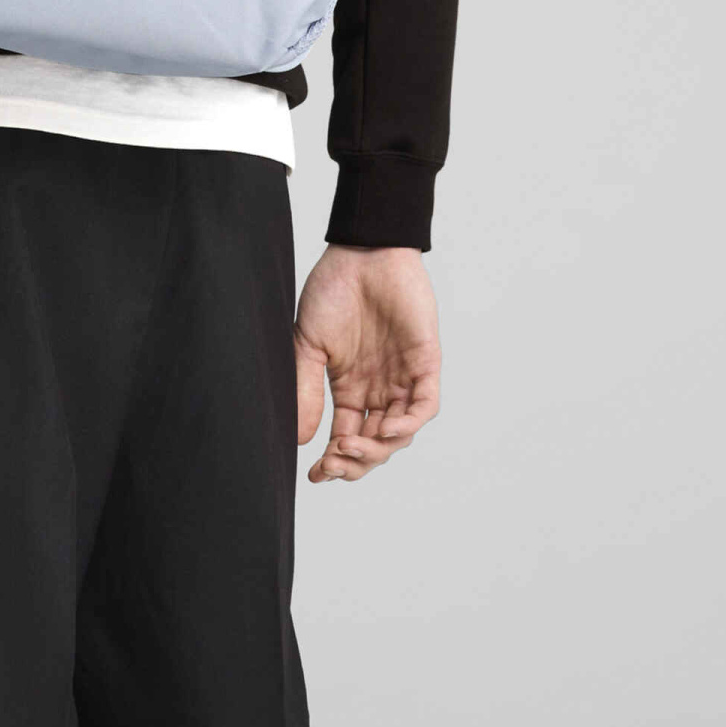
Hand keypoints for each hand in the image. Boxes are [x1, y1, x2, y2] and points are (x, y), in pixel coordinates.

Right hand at [294, 245, 441, 484]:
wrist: (362, 250)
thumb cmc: (333, 290)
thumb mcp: (308, 344)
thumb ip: (306, 389)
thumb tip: (300, 438)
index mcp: (351, 388)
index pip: (347, 438)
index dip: (334, 462)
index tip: (315, 476)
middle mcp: (380, 389)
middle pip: (376, 444)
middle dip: (356, 462)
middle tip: (334, 464)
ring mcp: (403, 377)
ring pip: (401, 433)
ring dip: (379, 448)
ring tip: (352, 447)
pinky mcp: (425, 362)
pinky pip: (426, 404)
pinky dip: (410, 422)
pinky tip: (388, 429)